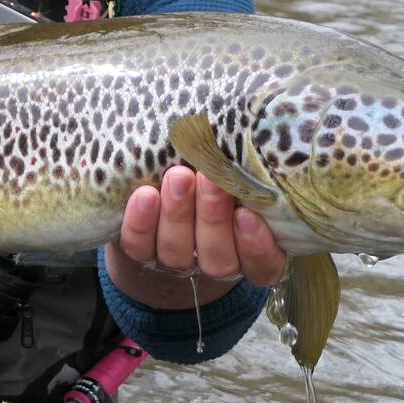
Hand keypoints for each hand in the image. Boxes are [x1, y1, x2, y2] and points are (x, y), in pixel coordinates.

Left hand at [104, 165, 287, 308]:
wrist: (164, 180)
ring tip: (178, 176)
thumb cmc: (213, 168)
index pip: (264, 265)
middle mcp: (214, 260)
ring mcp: (175, 259)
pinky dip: (141, 223)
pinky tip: (145, 195)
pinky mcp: (140, 251)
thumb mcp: (237, 169)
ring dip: (178, 214)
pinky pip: (139, 246)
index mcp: (249, 248)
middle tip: (210, 179)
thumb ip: (247, 167)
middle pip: (218, 259)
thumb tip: (265, 137)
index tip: (246, 215)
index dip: (256, 246)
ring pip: (177, 253)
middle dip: (213, 217)